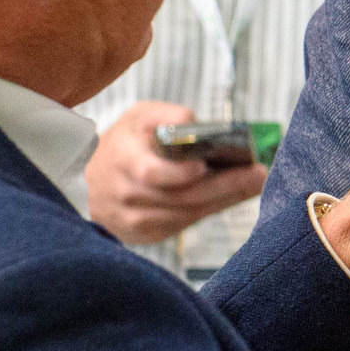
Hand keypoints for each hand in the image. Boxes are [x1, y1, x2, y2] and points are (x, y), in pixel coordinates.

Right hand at [87, 102, 265, 244]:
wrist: (92, 181)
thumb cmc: (124, 144)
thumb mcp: (138, 117)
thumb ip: (167, 115)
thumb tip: (195, 124)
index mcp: (121, 159)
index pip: (151, 172)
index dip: (181, 172)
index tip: (209, 165)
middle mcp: (125, 194)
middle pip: (182, 196)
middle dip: (225, 186)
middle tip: (257, 174)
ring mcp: (134, 219)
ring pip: (188, 213)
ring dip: (224, 199)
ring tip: (253, 183)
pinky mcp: (145, 235)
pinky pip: (184, 224)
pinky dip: (210, 210)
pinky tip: (231, 197)